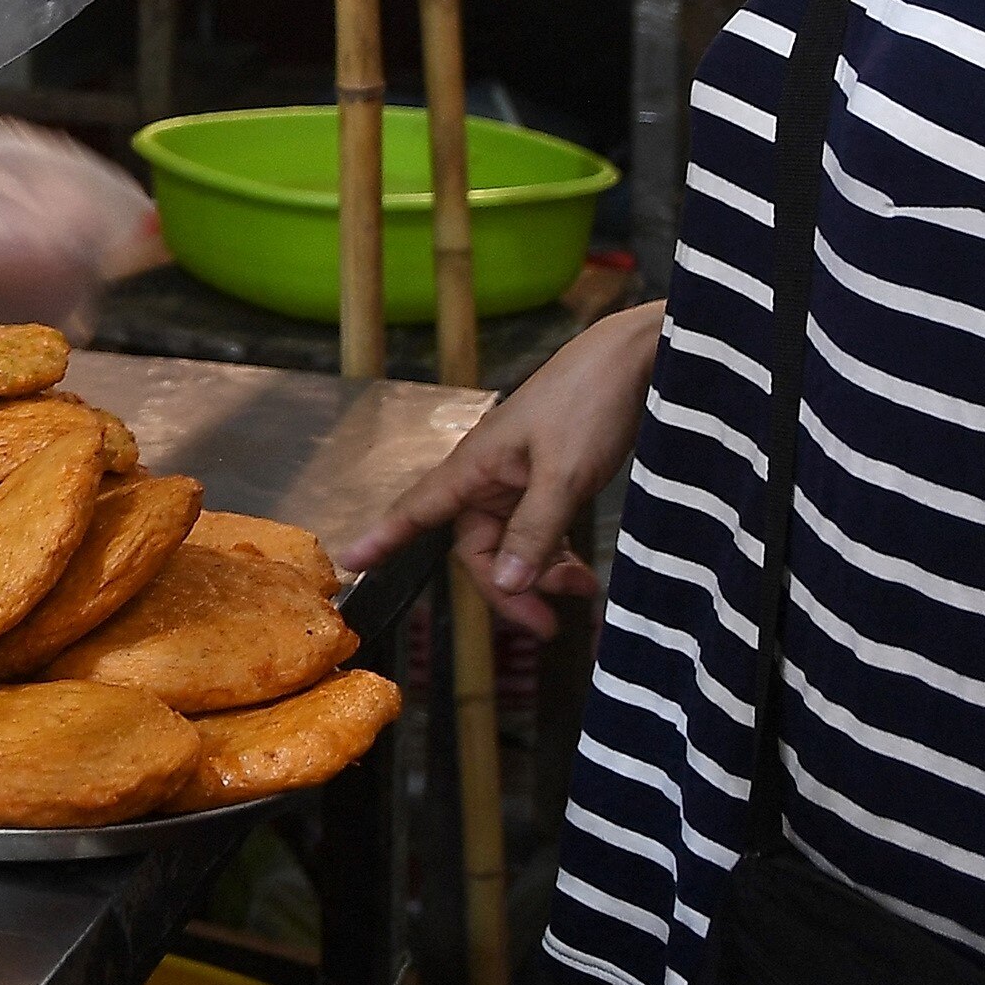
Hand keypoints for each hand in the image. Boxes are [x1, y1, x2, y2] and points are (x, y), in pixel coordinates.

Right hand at [333, 300, 661, 634]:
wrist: (632, 361)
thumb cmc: (588, 402)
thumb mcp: (564, 475)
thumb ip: (534, 532)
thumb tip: (504, 584)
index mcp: (475, 466)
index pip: (417, 510)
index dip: (383, 538)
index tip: (351, 563)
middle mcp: (489, 475)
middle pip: (479, 547)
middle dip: (510, 587)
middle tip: (548, 623)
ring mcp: (520, 479)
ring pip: (513, 544)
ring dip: (540, 574)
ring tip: (581, 591)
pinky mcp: (549, 481)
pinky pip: (539, 532)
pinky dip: (557, 557)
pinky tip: (581, 573)